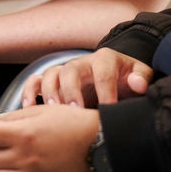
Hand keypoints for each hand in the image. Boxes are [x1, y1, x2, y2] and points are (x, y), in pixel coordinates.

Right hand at [22, 47, 151, 107]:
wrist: (117, 76)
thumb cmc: (128, 79)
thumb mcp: (140, 75)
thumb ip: (142, 78)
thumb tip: (139, 84)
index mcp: (105, 59)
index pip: (103, 72)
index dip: (105, 91)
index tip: (107, 111)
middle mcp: (82, 63)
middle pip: (71, 70)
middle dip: (71, 90)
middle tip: (74, 110)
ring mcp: (66, 71)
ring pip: (51, 75)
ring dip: (50, 93)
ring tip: (53, 112)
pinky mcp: (54, 81)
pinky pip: (36, 81)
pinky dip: (29, 91)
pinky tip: (28, 107)